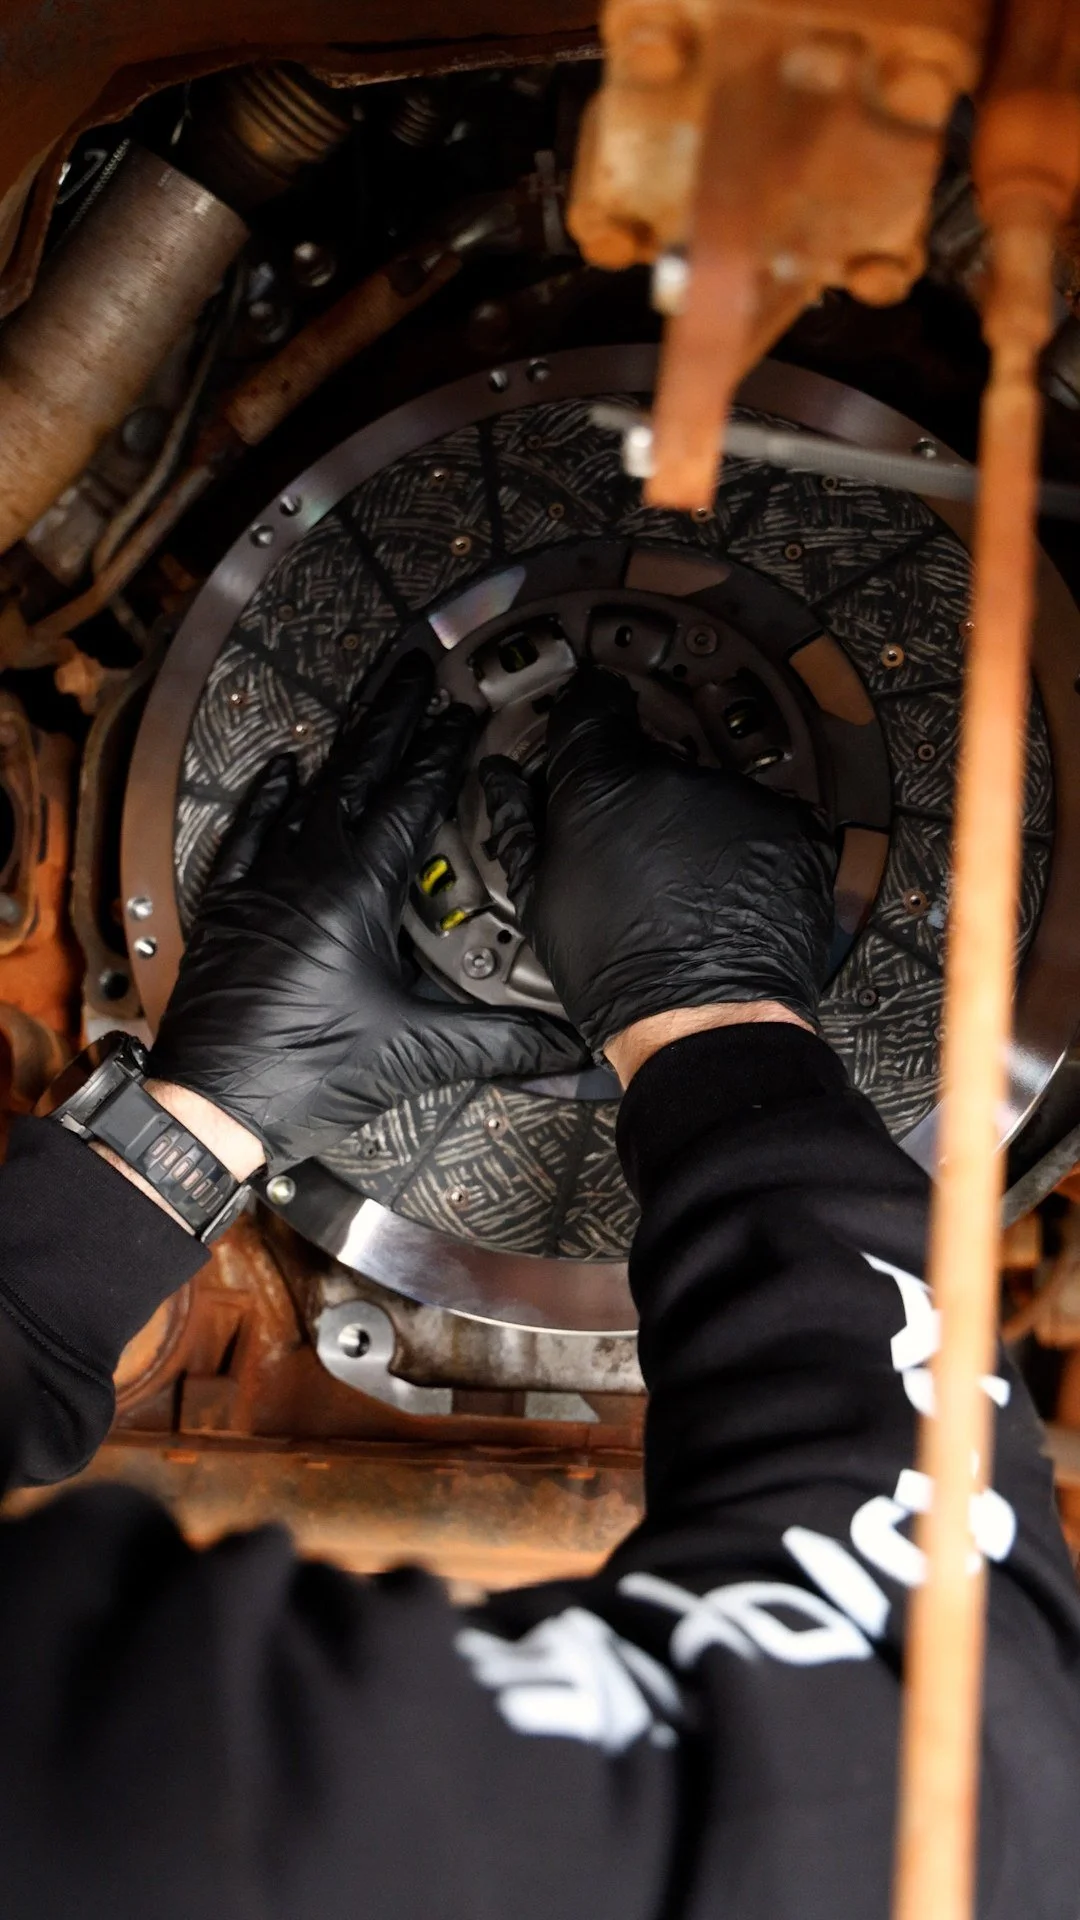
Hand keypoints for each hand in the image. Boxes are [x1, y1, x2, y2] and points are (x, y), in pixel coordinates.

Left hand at [150, 653, 585, 1169]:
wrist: (212, 1105)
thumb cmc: (301, 1073)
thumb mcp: (415, 1054)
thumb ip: (499, 1043)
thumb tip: (563, 1044)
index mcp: (354, 891)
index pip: (409, 800)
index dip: (441, 752)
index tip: (463, 714)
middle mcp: (303, 872)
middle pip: (356, 772)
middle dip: (392, 717)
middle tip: (413, 670)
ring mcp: (261, 884)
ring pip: (306, 794)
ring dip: (341, 747)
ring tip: (367, 707)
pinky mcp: (230, 908)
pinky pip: (249, 833)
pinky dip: (267, 796)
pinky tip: (280, 769)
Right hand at [479, 667, 836, 1056]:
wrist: (705, 1021)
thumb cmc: (618, 971)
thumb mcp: (541, 897)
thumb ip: (519, 822)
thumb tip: (503, 780)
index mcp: (603, 784)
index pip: (592, 704)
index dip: (585, 716)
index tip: (588, 725)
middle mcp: (674, 776)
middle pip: (649, 753)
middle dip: (637, 787)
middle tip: (631, 847)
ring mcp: (738, 799)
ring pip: (707, 787)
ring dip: (694, 818)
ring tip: (682, 881)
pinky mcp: (790, 826)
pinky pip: (759, 818)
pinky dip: (744, 845)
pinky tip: (723, 889)